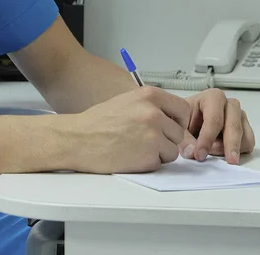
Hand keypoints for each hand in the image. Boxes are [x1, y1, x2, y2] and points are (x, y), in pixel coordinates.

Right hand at [68, 86, 190, 173]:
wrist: (77, 139)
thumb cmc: (97, 122)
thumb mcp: (127, 101)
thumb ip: (151, 106)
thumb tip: (171, 118)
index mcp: (149, 95)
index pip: (183, 109)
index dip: (176, 121)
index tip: (168, 126)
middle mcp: (153, 113)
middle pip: (179, 132)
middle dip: (165, 139)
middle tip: (143, 140)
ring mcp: (152, 135)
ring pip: (172, 150)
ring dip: (158, 153)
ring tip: (135, 147)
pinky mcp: (148, 156)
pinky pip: (160, 163)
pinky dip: (148, 163)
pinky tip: (130, 156)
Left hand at [180, 89, 255, 164]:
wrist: (191, 119)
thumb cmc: (186, 118)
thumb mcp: (179, 126)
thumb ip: (184, 139)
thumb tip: (192, 152)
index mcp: (213, 97)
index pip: (214, 119)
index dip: (207, 139)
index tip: (199, 154)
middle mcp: (230, 105)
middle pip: (234, 126)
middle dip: (229, 145)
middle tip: (226, 162)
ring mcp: (240, 117)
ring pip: (244, 136)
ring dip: (231, 149)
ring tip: (213, 153)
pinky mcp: (245, 129)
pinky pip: (248, 143)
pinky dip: (238, 151)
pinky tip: (221, 151)